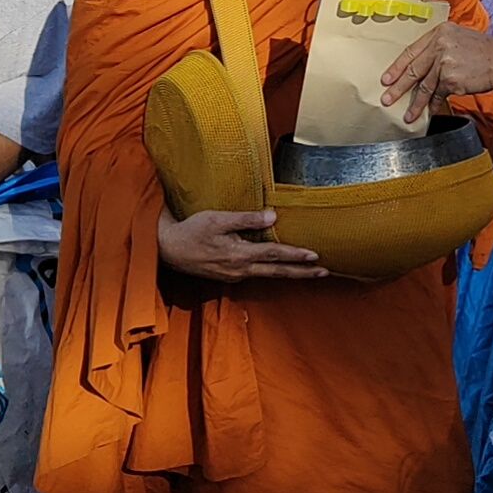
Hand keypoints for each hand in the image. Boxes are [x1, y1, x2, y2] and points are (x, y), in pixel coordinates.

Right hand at [158, 209, 326, 281]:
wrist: (168, 250)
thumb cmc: (192, 231)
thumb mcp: (218, 219)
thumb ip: (246, 219)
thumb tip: (273, 216)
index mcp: (239, 255)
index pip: (274, 255)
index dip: (296, 255)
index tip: (315, 256)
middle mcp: (240, 269)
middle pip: (277, 272)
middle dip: (302, 273)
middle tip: (325, 273)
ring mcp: (235, 275)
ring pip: (268, 275)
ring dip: (290, 273)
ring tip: (310, 272)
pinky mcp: (230, 276)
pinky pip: (257, 274)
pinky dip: (273, 271)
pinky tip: (281, 267)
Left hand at [383, 21, 492, 114]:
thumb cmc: (486, 50)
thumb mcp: (459, 38)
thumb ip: (440, 47)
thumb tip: (424, 67)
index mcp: (439, 33)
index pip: (411, 51)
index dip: (397, 67)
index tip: (387, 79)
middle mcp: (439, 46)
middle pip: (413, 69)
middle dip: (398, 87)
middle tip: (387, 98)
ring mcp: (444, 63)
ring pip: (424, 86)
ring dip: (415, 103)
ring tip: (408, 115)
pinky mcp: (451, 79)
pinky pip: (438, 95)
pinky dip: (433, 105)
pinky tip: (429, 112)